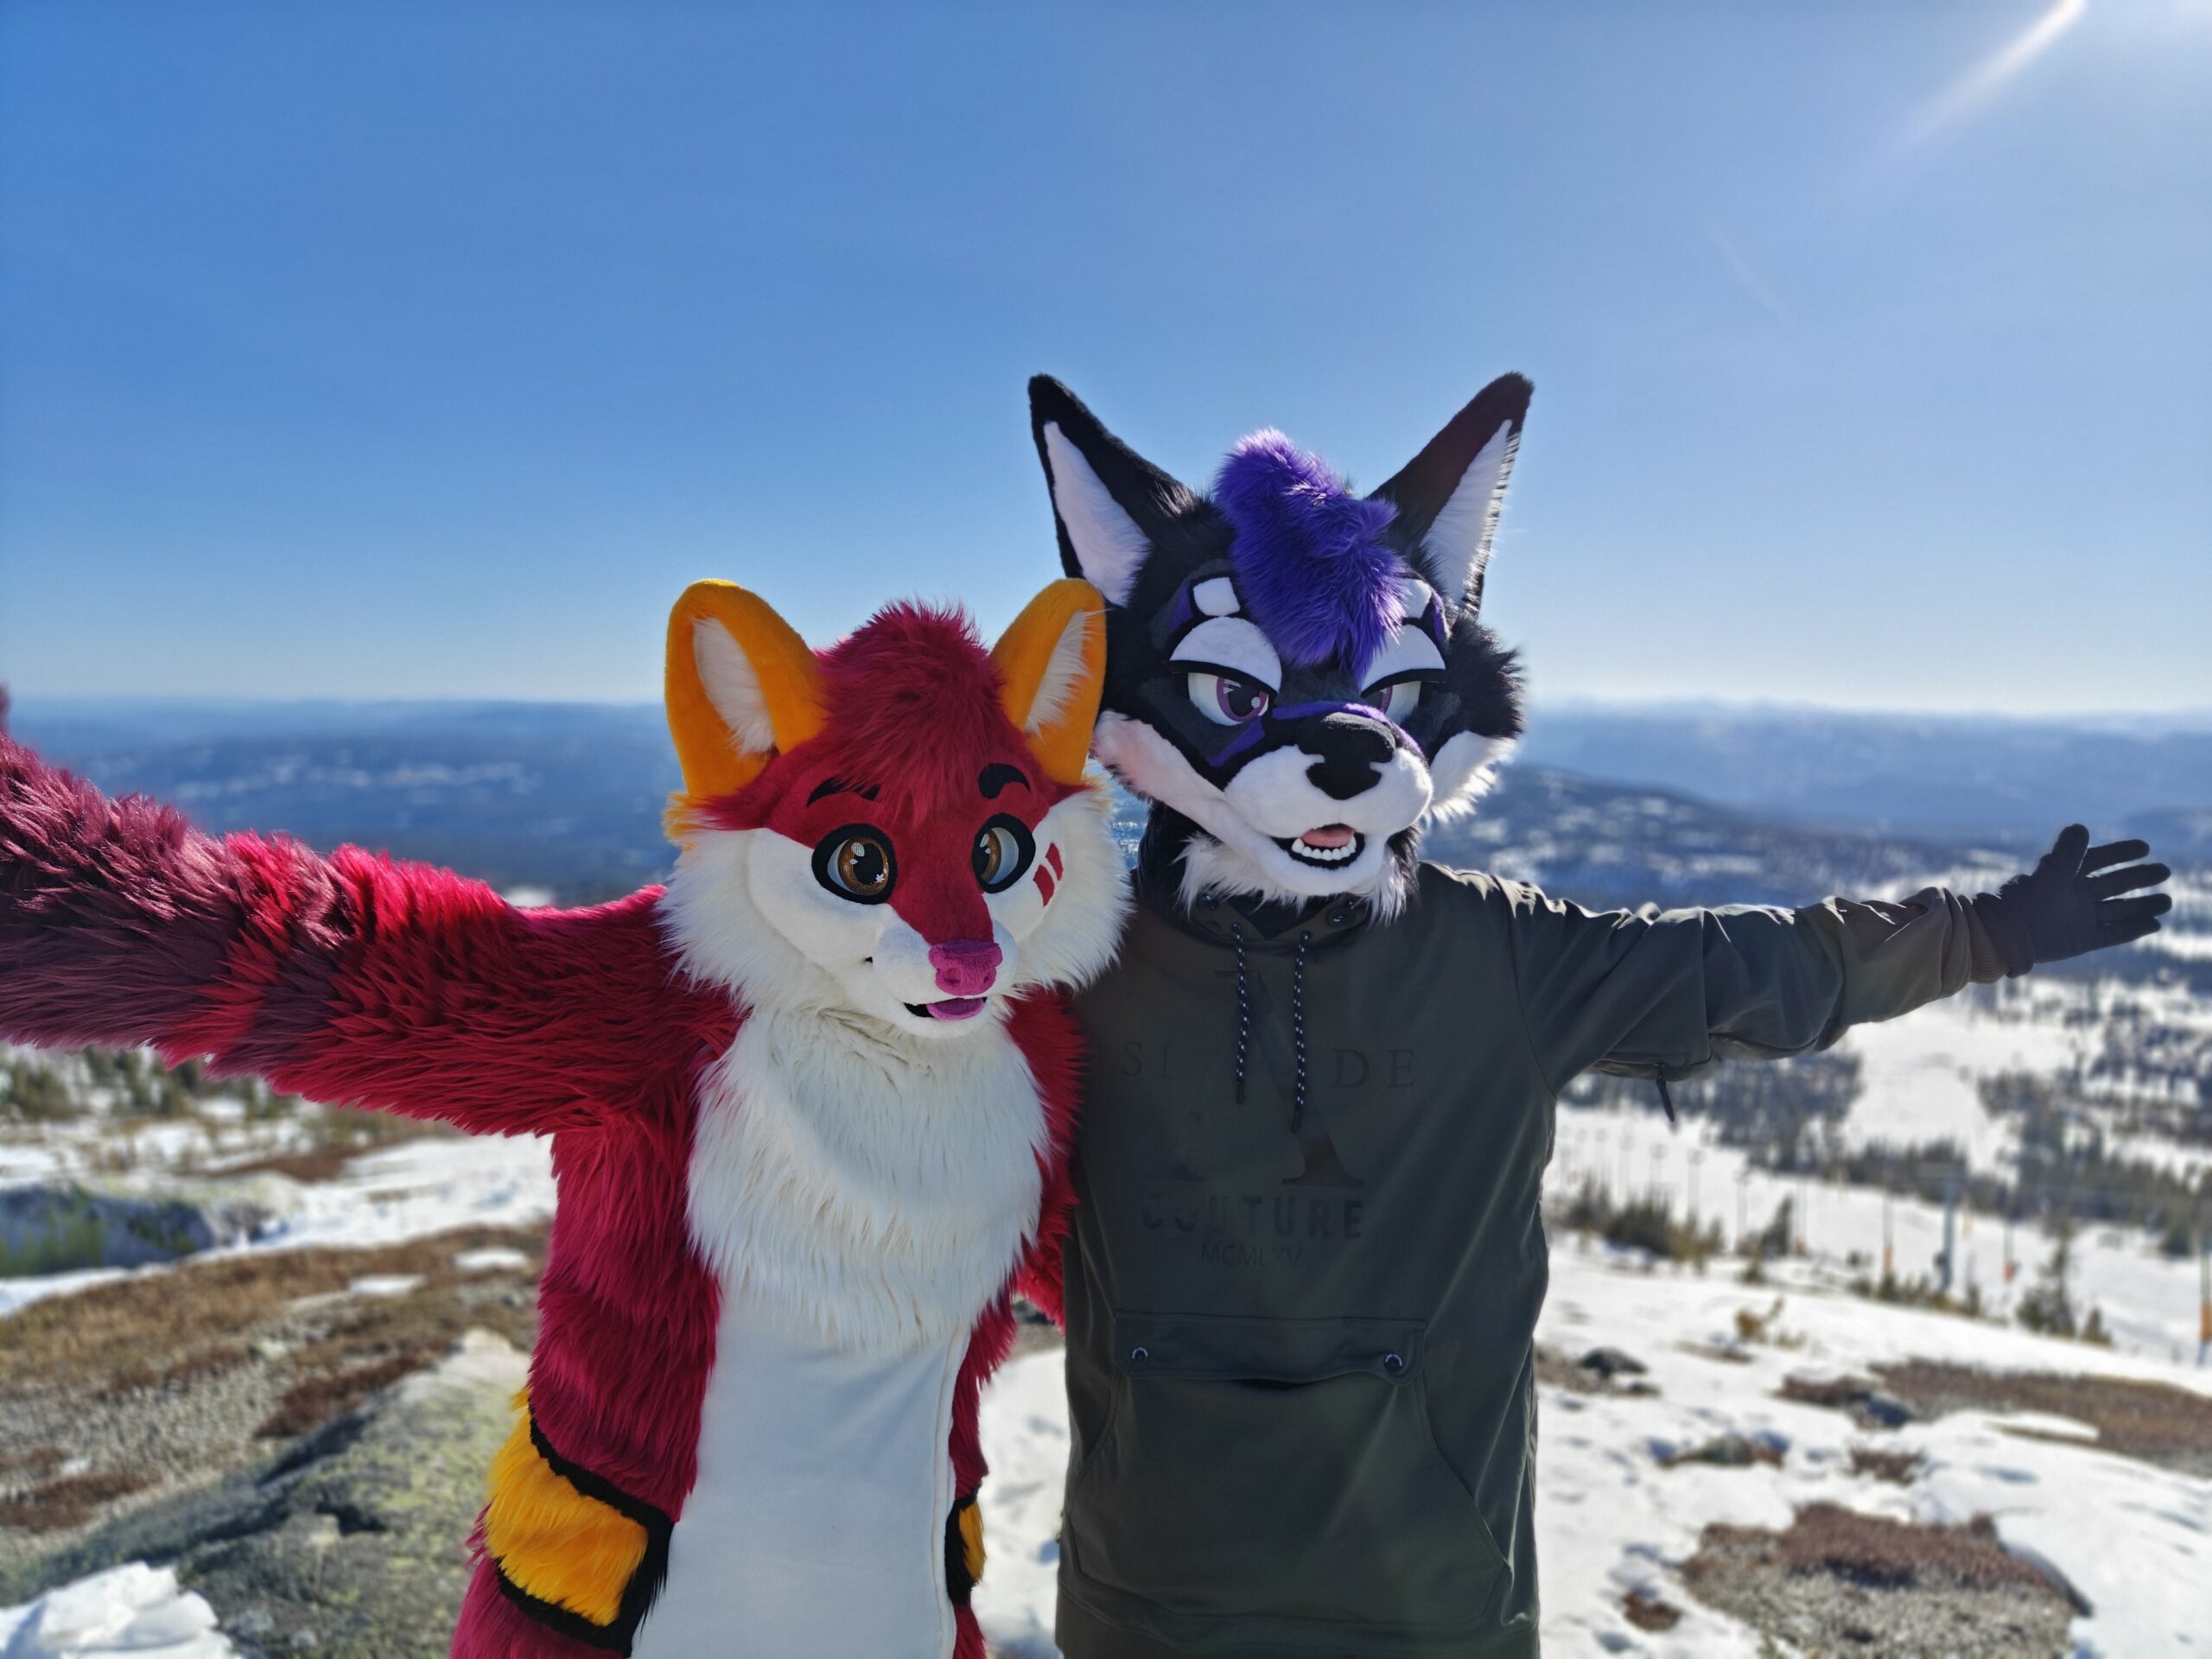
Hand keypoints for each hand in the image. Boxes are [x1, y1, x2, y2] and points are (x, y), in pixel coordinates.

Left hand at [1981, 825, 2170, 970]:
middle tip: (2165, 871)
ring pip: (2118, 910)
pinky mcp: (2081, 940)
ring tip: (2167, 901)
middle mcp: (2075, 896)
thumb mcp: (2049, 874)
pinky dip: (2132, 929)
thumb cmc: (2025, 902)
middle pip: (2114, 884)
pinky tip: (2155, 924)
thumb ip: (2067, 853)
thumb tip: (2080, 827)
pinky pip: (2112, 933)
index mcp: (2065, 876)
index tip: (2145, 847)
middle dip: (2139, 878)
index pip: (2098, 860)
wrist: (2007, 936)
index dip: (2121, 853)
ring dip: (2142, 905)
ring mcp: (2079, 918)